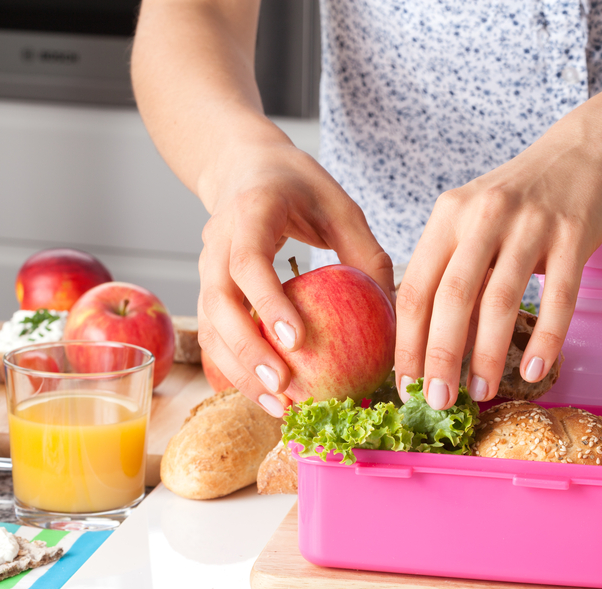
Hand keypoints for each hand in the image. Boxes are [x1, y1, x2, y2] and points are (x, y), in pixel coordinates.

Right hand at [197, 141, 393, 415]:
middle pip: (220, 304)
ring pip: (210, 327)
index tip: (295, 341)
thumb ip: (366, 255)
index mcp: (250, 212)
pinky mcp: (209, 291)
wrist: (245, 168)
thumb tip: (395, 314)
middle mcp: (217, 241)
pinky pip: (214, 336)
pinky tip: (267, 397)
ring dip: (240, 372)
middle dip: (249, 352)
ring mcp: (206, 268)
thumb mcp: (341, 207)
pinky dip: (236, 369)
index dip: (268, 302)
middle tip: (285, 389)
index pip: (248, 261)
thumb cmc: (301, 187)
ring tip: (278, 407)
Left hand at [394, 112, 601, 408]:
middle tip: (438, 402)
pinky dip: (545, 339)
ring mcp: (530, 224)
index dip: (407, 342)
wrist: (583, 152)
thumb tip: (427, 344)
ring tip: (481, 393)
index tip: (406, 384)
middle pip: (451, 298)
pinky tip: (533, 371)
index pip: (415, 288)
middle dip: (441, 357)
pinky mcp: (572, 235)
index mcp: (448, 216)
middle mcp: (483, 216)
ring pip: (500, 300)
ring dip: (487, 355)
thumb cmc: (519, 199)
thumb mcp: (472, 220)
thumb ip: (451, 270)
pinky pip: (558, 297)